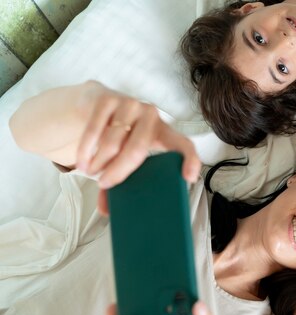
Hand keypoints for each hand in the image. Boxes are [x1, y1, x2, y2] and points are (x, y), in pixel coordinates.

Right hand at [75, 82, 200, 213]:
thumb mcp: (126, 155)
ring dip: (99, 161)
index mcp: (164, 132)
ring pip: (113, 141)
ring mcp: (130, 104)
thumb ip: (122, 180)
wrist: (98, 103)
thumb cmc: (119, 136)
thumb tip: (107, 212)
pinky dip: (86, 149)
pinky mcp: (107, 98)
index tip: (188, 178)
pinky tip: (82, 161)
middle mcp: (151, 116)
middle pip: (138, 149)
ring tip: (91, 171)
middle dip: (119, 171)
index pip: (184, 145)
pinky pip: (94, 129)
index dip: (190, 160)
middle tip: (105, 184)